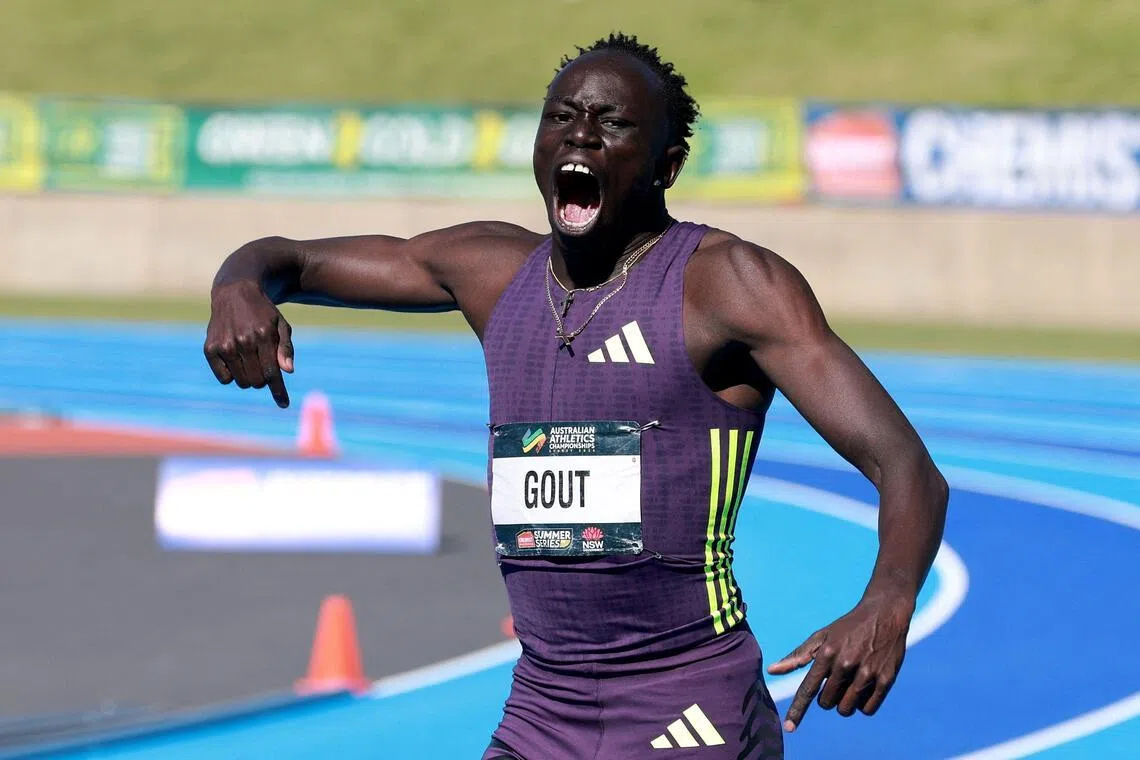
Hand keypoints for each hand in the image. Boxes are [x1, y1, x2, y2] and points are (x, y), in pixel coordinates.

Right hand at [204, 280, 294, 407]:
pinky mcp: (210, 348)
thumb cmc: (263, 313)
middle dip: (264, 380)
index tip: (284, 404)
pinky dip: (231, 375)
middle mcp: (243, 340)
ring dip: (249, 378)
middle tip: (263, 366)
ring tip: (250, 361)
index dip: (279, 391)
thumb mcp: (281, 325)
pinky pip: (224, 378)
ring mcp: (225, 345)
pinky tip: (235, 360)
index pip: (272, 373)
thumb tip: (288, 371)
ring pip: (241, 382)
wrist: (234, 293)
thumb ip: (285, 348)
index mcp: (264, 335)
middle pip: (257, 381)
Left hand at [766, 591, 913, 732]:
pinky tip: (865, 687)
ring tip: (851, 682)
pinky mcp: (886, 679)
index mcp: (826, 654)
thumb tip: (772, 670)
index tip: (789, 728)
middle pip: (827, 703)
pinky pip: (868, 709)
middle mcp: (845, 664)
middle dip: (828, 697)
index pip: (808, 689)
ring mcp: (867, 672)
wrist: (884, 614)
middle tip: (837, 679)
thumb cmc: (847, 627)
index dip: (798, 710)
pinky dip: (863, 704)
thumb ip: (798, 656)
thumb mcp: (821, 636)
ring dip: (845, 703)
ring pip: (846, 709)